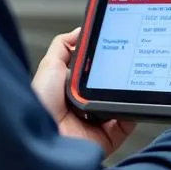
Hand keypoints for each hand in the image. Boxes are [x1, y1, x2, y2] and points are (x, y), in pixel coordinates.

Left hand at [32, 28, 136, 157]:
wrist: (43, 136)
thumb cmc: (39, 104)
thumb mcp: (49, 65)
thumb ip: (63, 46)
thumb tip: (80, 31)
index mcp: (70, 90)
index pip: (93, 72)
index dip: (104, 61)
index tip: (116, 48)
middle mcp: (83, 107)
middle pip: (109, 87)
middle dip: (117, 76)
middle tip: (124, 64)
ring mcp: (95, 123)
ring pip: (120, 104)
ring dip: (124, 94)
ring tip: (125, 84)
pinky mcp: (105, 138)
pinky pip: (126, 124)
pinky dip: (131, 114)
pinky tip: (128, 103)